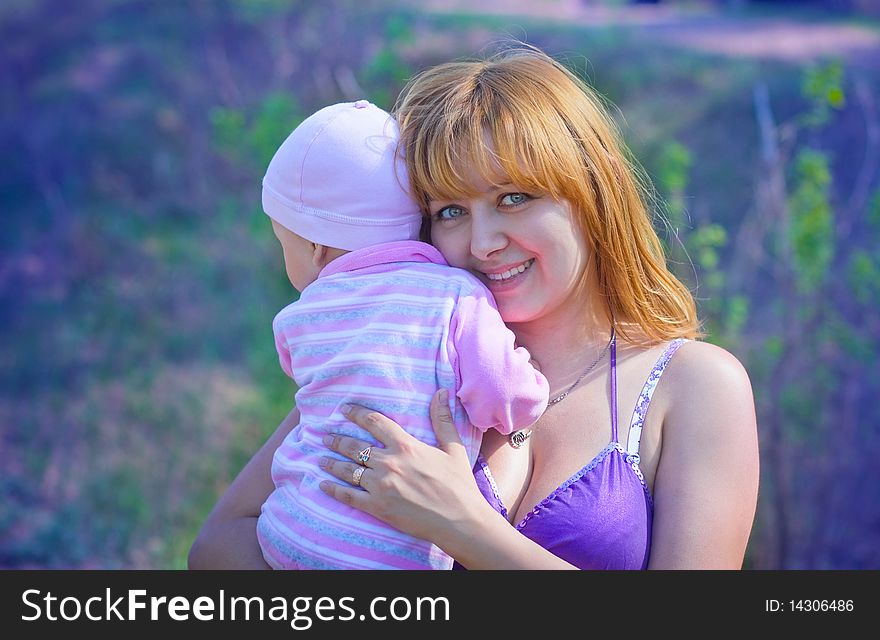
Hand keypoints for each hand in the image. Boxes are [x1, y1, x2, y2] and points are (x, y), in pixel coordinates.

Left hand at [318, 389, 481, 544]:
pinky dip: (333, 489)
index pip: (374, 422)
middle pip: (354, 446)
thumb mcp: (454, 447)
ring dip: (331, 462)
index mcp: (406, 445)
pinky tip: (323, 484)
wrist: (460, 520)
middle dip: (337, 440)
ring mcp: (381, 485)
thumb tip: (441, 391)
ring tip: (321, 458)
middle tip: (325, 436)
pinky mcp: (377, 507)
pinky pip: (348, 495)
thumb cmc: (459, 484)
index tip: (343, 409)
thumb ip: (443, 419)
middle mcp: (389, 462)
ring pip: (348, 469)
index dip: (356, 413)